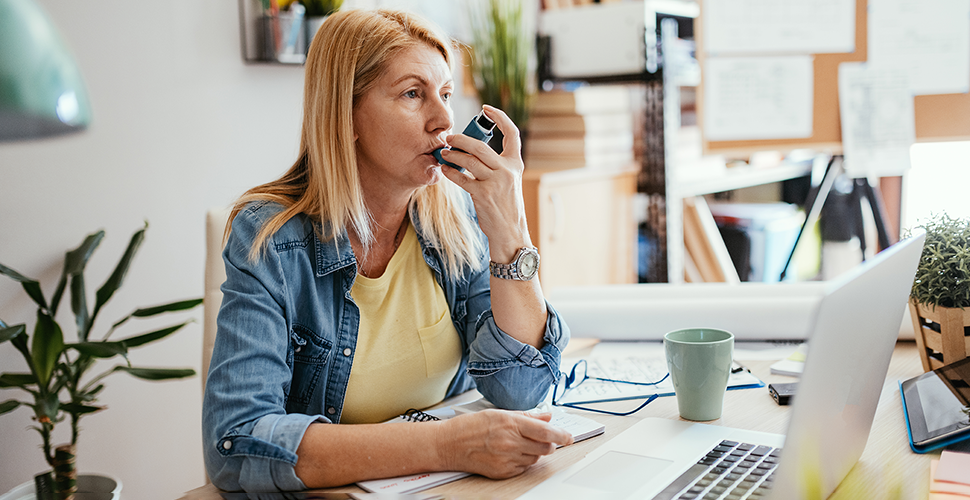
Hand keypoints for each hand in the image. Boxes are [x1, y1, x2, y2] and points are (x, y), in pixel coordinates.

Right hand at [437, 409, 573, 478]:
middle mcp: (510, 442)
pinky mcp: (502, 472)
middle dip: (549, 444)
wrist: (449, 444)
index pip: (546, 431)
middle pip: (545, 447)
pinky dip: (523, 461)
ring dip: (534, 452)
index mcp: (511, 424)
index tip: (569, 437)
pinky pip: (523, 468)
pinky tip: (511, 454)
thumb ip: (526, 416)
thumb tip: (547, 416)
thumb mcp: (499, 413)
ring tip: (520, 444)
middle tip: (545, 440)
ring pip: (535, 459)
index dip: (562, 435)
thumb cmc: (470, 427)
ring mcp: (506, 459)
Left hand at [439, 105, 531, 261]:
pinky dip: (450, 172)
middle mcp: (507, 171)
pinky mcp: (482, 195)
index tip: (486, 110)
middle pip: (481, 146)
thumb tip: (472, 151)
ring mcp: (495, 182)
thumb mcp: (509, 182)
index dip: (500, 117)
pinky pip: (462, 178)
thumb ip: (496, 166)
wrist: (510, 232)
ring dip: (452, 155)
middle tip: (449, 138)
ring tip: (443, 153)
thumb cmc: (506, 207)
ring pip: (469, 160)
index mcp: (515, 165)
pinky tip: (444, 169)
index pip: (512, 133)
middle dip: (461, 139)